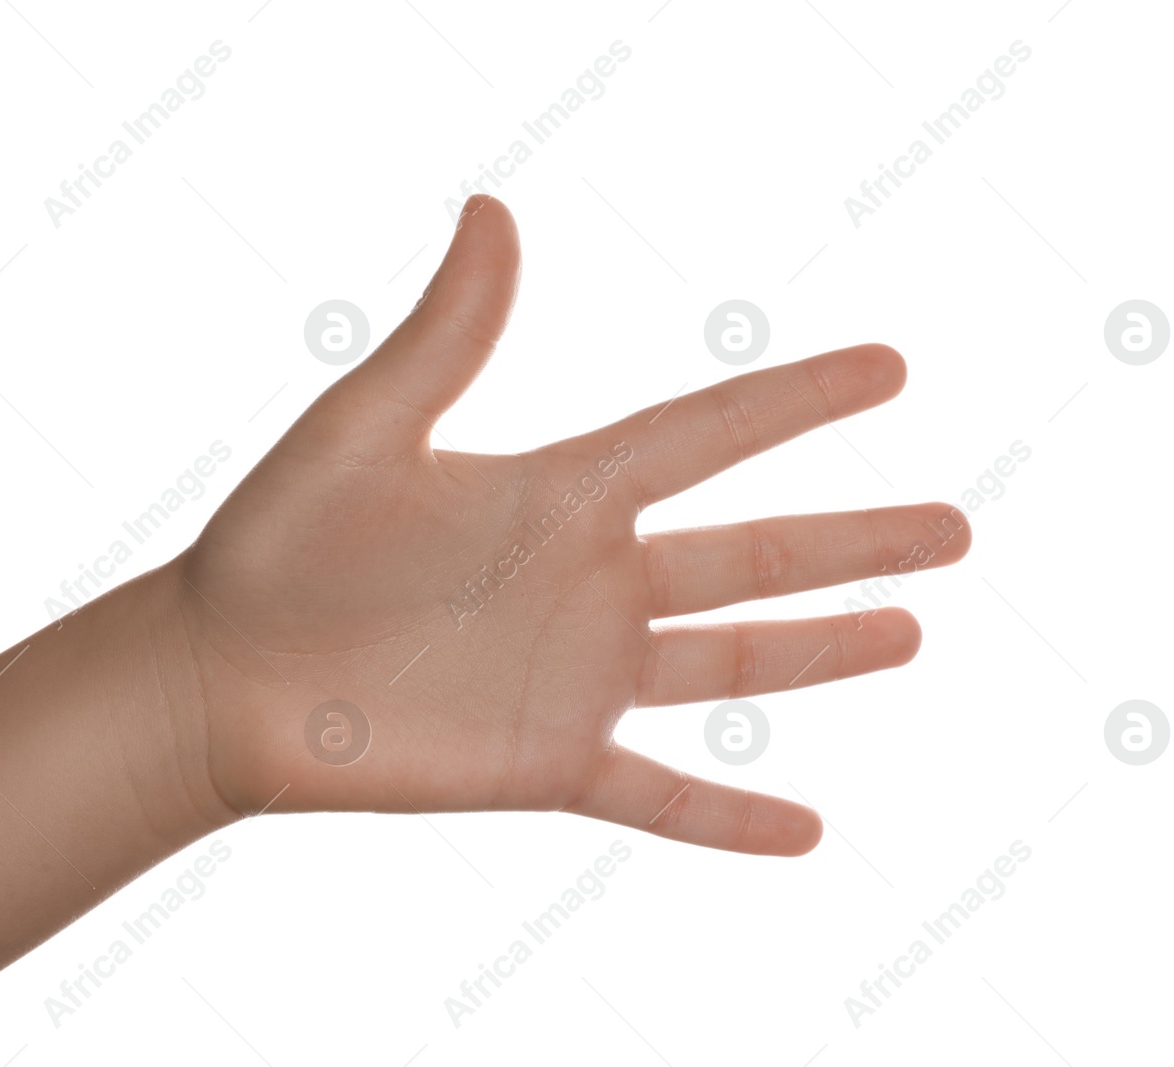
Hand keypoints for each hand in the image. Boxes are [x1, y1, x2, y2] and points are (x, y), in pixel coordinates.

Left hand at [171, 195, 969, 855]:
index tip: (888, 370)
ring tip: (912, 634)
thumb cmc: (278, 545)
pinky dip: (731, 819)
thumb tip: (494, 209)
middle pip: (752, 554)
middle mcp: (589, 581)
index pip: (706, 435)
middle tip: (953, 529)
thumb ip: (448, 335)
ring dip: (824, 652)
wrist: (220, 679)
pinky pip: (660, 796)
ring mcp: (577, 678)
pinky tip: (806, 831)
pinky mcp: (547, 764)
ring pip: (730, 664)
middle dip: (855, 542)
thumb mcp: (366, 427)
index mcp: (558, 491)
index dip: (798, 401)